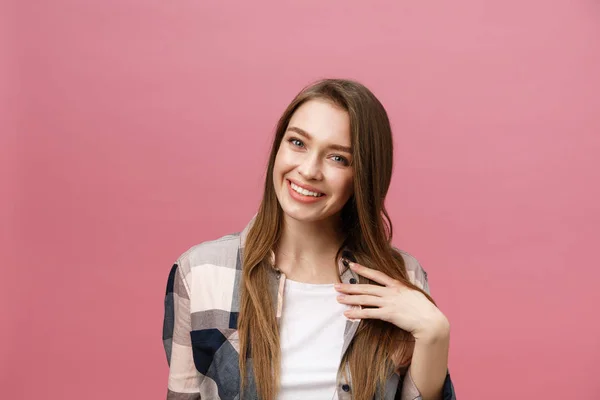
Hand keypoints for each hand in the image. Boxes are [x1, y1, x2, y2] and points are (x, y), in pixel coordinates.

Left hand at [335, 261, 449, 340]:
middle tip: (336, 286)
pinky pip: (369, 313)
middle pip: (366, 287)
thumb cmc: (424, 309)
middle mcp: (391, 291)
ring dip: (350, 299)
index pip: (377, 274)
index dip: (363, 269)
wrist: (430, 321)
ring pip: (365, 299)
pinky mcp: (388, 314)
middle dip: (350, 286)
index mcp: (397, 285)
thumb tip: (397, 289)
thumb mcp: (413, 294)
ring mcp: (389, 302)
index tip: (351, 265)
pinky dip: (357, 313)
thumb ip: (403, 290)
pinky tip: (348, 314)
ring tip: (338, 299)